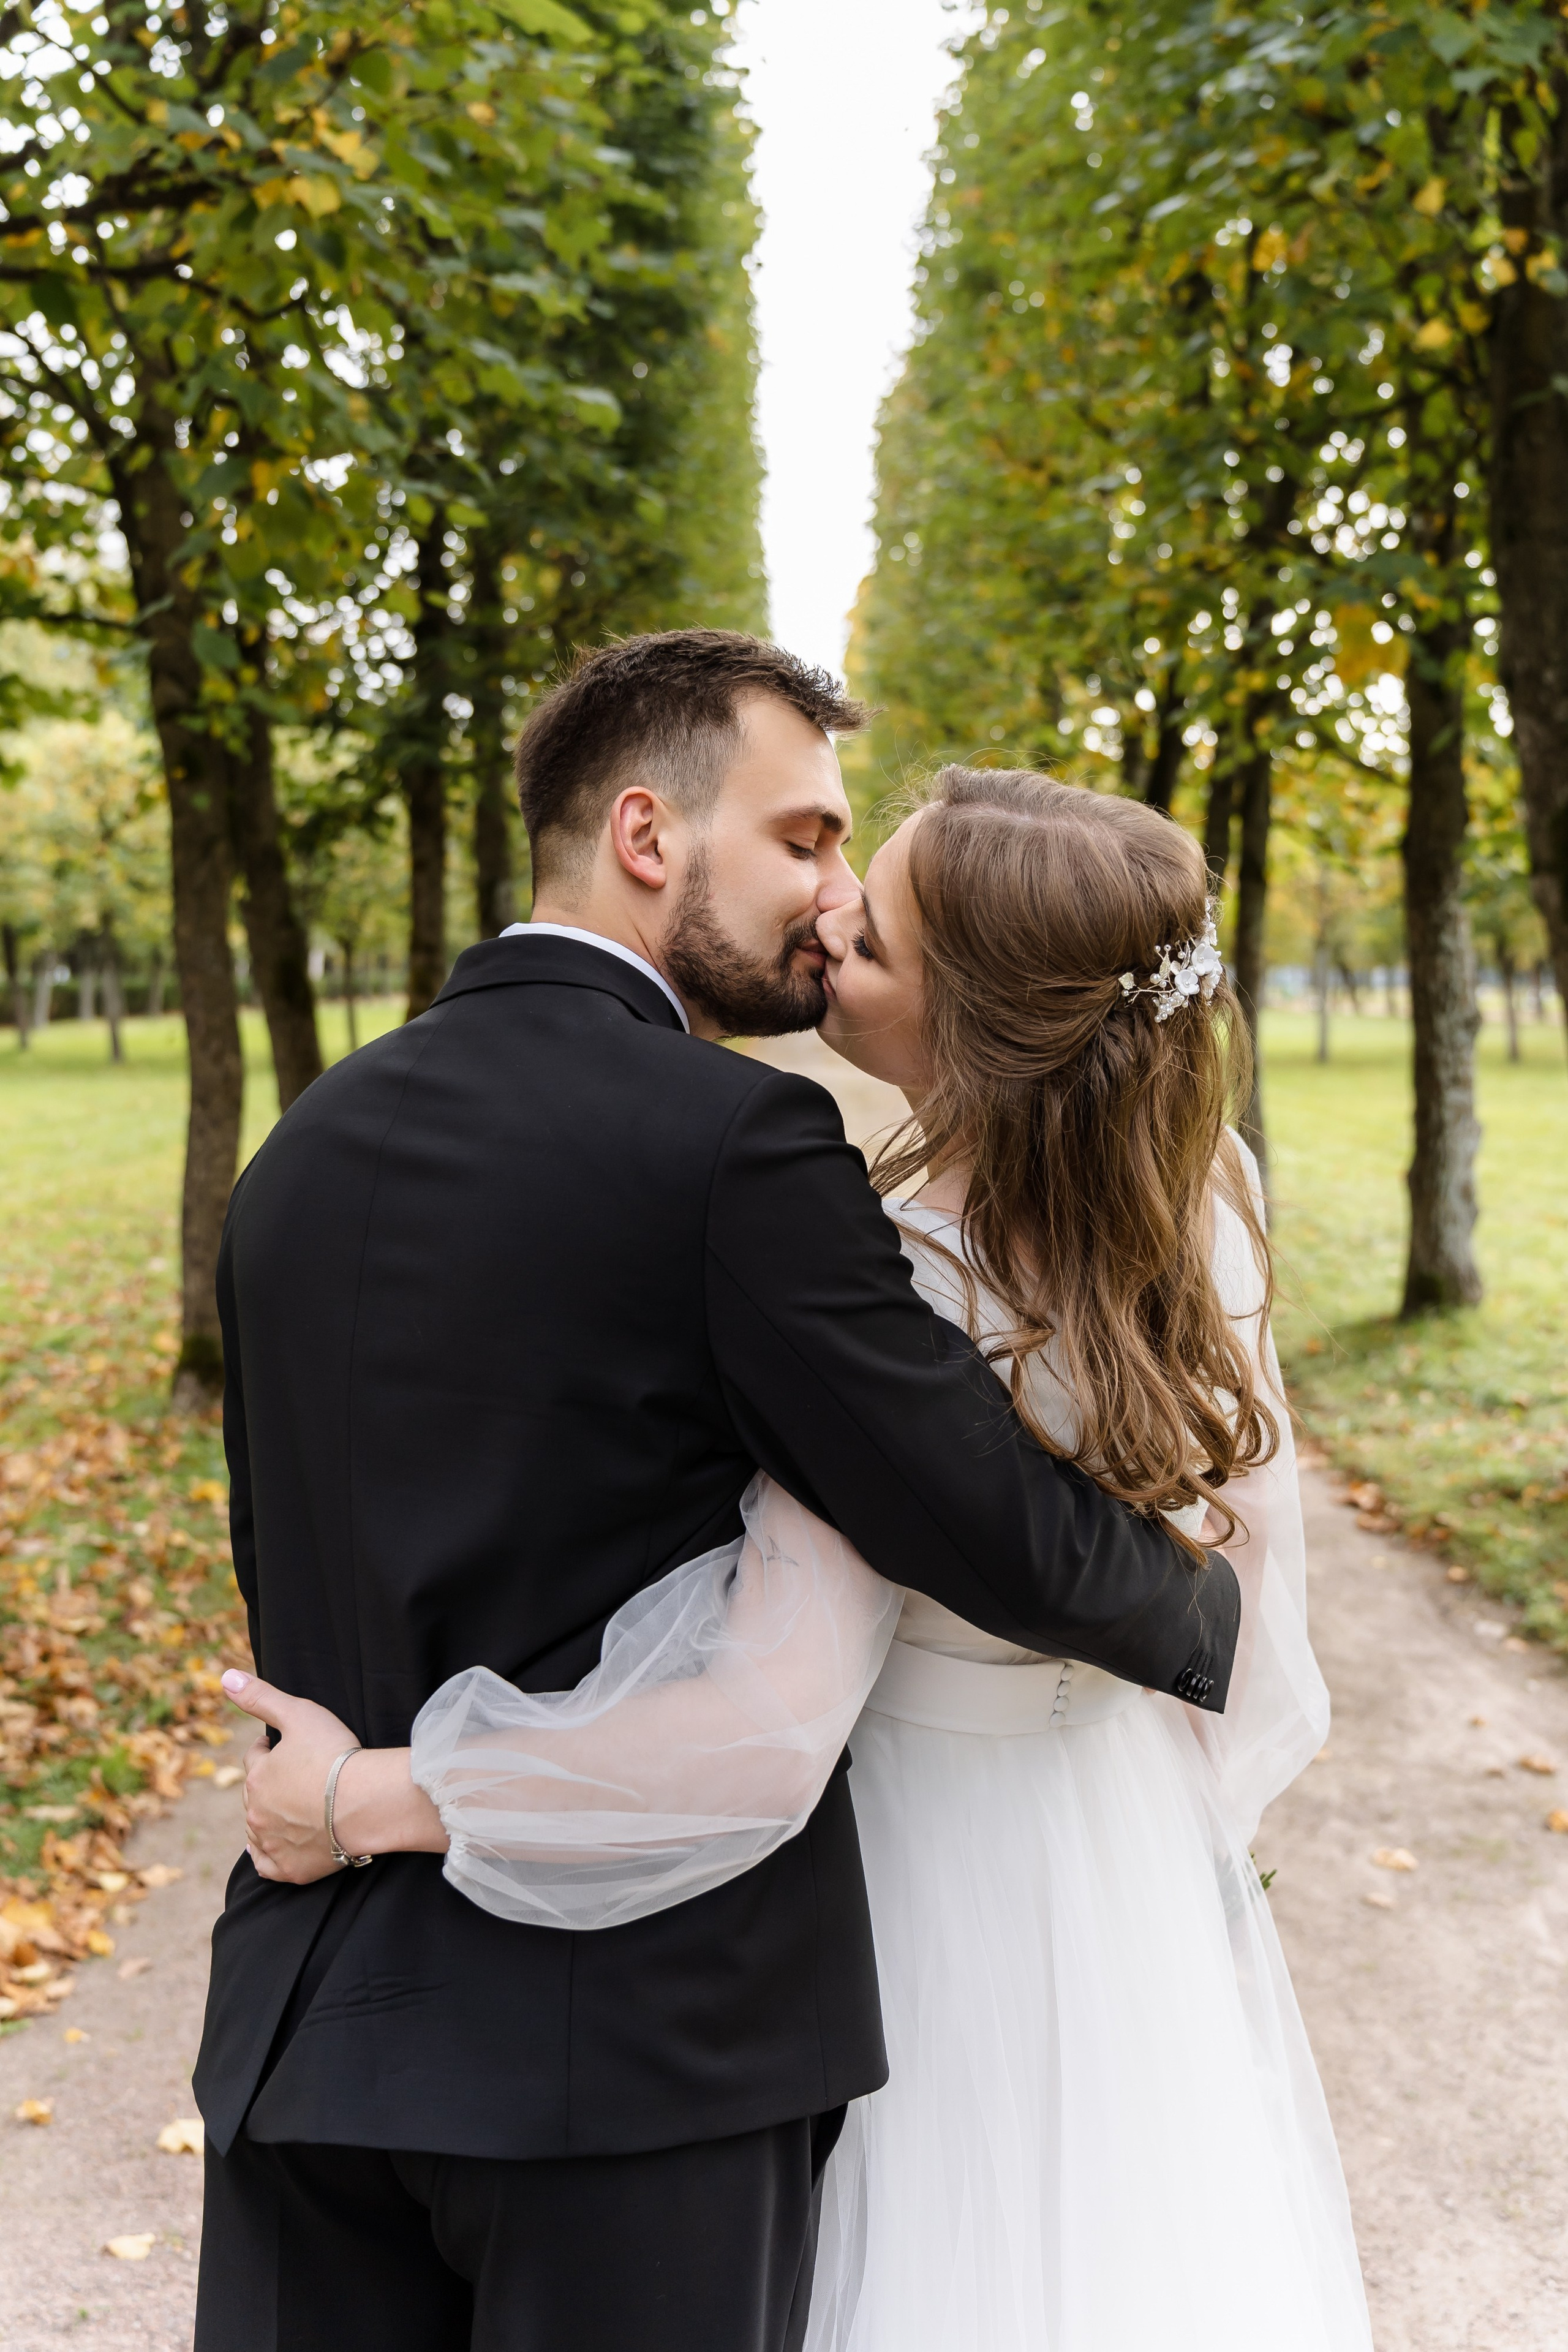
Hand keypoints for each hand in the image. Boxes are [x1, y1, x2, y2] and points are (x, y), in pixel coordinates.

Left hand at [221, 1669, 449, 1881]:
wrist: (365, 1803)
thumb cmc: (335, 1756)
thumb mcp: (298, 1714)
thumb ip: (261, 1697)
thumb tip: (225, 1678)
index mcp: (257, 1777)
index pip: (255, 1759)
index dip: (269, 1749)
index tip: (282, 1745)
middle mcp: (257, 1813)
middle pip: (255, 1795)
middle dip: (268, 1784)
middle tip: (291, 1777)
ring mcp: (272, 1844)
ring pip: (257, 1829)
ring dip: (267, 1817)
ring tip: (286, 1808)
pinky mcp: (291, 1870)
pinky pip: (267, 1865)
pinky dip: (266, 1856)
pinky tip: (271, 1847)